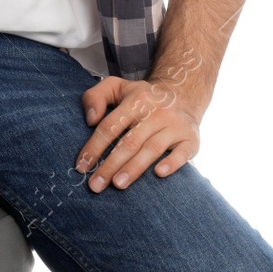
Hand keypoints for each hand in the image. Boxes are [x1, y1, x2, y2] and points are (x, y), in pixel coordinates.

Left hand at [74, 73, 206, 191]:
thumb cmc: (141, 97)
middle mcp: (155, 113)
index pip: (110, 126)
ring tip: (118, 184)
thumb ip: (95, 97)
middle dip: (110, 165)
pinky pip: (182, 153)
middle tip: (95, 185)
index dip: (94, 147)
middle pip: (129, 142)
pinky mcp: (191, 138)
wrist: (183, 94)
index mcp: (134, 100)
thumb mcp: (115, 87)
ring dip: (134, 168)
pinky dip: (171, 163)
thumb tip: (90, 120)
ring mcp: (175, 126)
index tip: (81, 167)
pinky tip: (158, 174)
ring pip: (152, 149)